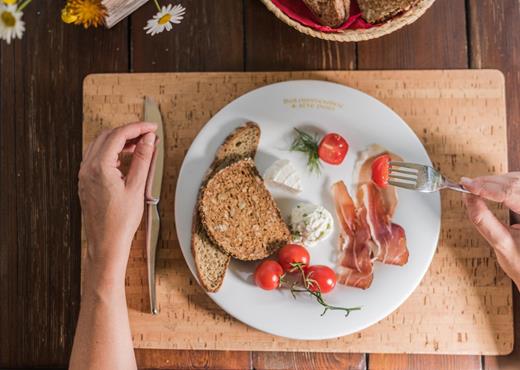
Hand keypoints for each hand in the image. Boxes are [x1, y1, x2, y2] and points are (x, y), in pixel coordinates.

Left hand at [79, 122, 156, 279]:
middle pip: (107, 136)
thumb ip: (143, 159)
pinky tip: (126, 159)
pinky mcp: (86, 182)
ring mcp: (84, 175)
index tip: (152, 128)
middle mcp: (87, 168)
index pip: (118, 135)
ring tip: (140, 145)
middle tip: (148, 135)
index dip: (137, 128)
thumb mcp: (137, 187)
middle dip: (128, 132)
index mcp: (99, 167)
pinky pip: (96, 157)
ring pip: (100, 145)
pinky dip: (112, 152)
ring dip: (119, 141)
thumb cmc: (121, 220)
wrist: (106, 242)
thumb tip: (148, 139)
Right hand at [461, 173, 519, 287]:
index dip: (486, 188)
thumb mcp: (501, 243)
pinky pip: (518, 185)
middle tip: (467, 185)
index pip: (510, 194)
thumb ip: (483, 221)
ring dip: (494, 181)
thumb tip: (468, 201)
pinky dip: (502, 184)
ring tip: (474, 186)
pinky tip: (490, 187)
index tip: (467, 186)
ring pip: (516, 180)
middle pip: (513, 184)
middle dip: (488, 183)